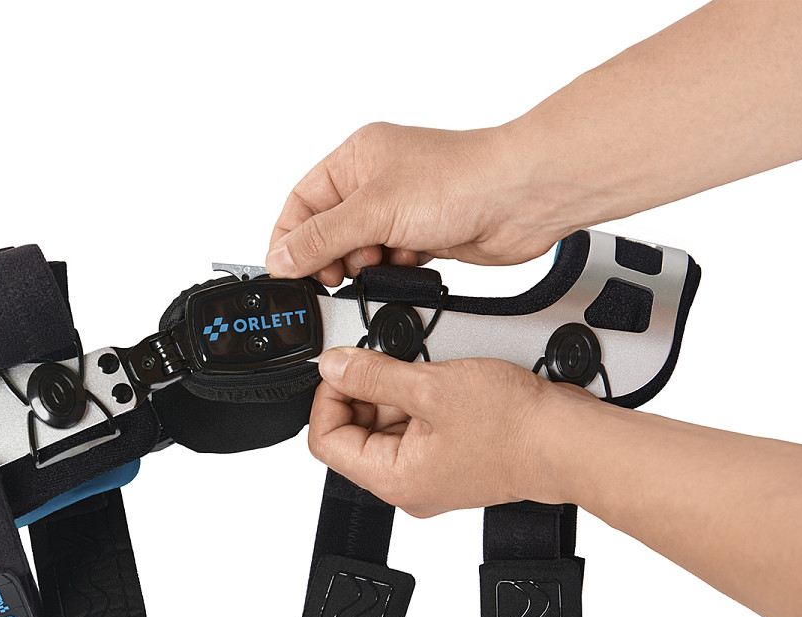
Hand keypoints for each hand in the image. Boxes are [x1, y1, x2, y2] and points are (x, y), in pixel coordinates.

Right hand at [266, 123, 560, 286]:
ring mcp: (399, 209)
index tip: (290, 272)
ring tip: (383, 260)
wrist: (521, 198)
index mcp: (355, 158)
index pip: (301, 204)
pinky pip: (389, 263)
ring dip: (366, 266)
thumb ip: (321, 238)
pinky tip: (409, 261)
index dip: (290, 240)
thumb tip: (281, 257)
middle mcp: (375, 181)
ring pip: (358, 252)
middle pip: (327, 233)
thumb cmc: (461, 180)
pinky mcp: (422, 235)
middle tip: (343, 272)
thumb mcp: (373, 210)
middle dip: (332, 257)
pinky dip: (394, 270)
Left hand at [309, 347, 580, 516]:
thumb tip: (333, 367)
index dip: (327, 398)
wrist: (569, 442)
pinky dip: (422, 400)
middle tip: (387, 358)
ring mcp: (429, 474)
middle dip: (366, 391)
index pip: (326, 442)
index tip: (340, 368)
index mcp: (391, 479)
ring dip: (397, 391)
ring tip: (427, 369)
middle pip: (356, 432)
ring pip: (388, 427)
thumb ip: (372, 375)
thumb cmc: (515, 427)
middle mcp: (407, 486)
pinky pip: (418, 428)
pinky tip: (443, 380)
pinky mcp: (451, 461)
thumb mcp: (430, 386)